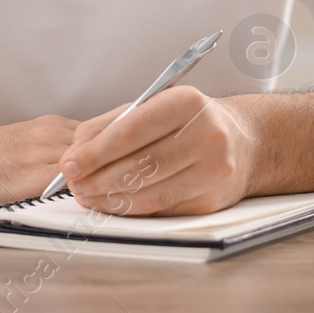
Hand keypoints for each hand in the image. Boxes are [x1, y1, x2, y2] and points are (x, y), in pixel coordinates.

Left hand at [58, 86, 258, 215]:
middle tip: (73, 183)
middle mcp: (206, 135)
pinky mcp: (210, 201)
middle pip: (139, 166)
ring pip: (148, 194)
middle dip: (97, 179)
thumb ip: (110, 125)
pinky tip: (112, 204)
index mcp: (186, 103)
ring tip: (86, 195)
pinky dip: (130, 209)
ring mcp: (212, 171)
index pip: (131, 131)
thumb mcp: (153, 107)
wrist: (244, 143)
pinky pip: (160, 209)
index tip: (69, 164)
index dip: (95, 152)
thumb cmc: (188, 122)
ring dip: (109, 199)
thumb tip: (74, 153)